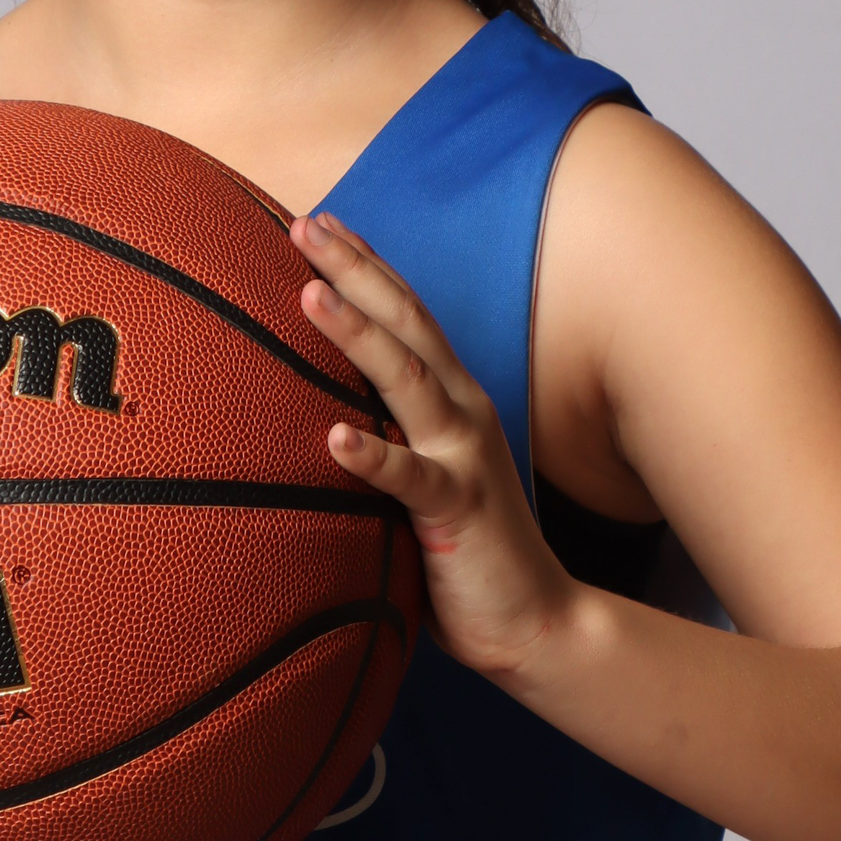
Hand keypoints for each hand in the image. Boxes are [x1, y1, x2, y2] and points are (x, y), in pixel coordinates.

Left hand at [291, 210, 577, 684]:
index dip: (366, 264)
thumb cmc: (466, 550)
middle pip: (405, 324)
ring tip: (309, 295)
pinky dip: (373, 455)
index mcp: (452, 400)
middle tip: (305, 225)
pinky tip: (333, 436)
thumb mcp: (424, 474)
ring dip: (358, 334)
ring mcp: (463, 457)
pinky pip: (411, 478)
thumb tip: (317, 412)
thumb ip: (390, 435)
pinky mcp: (458, 510)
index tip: (321, 220)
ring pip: (407, 381)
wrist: (534, 620)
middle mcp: (462, 413)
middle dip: (355, 270)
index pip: (407, 315)